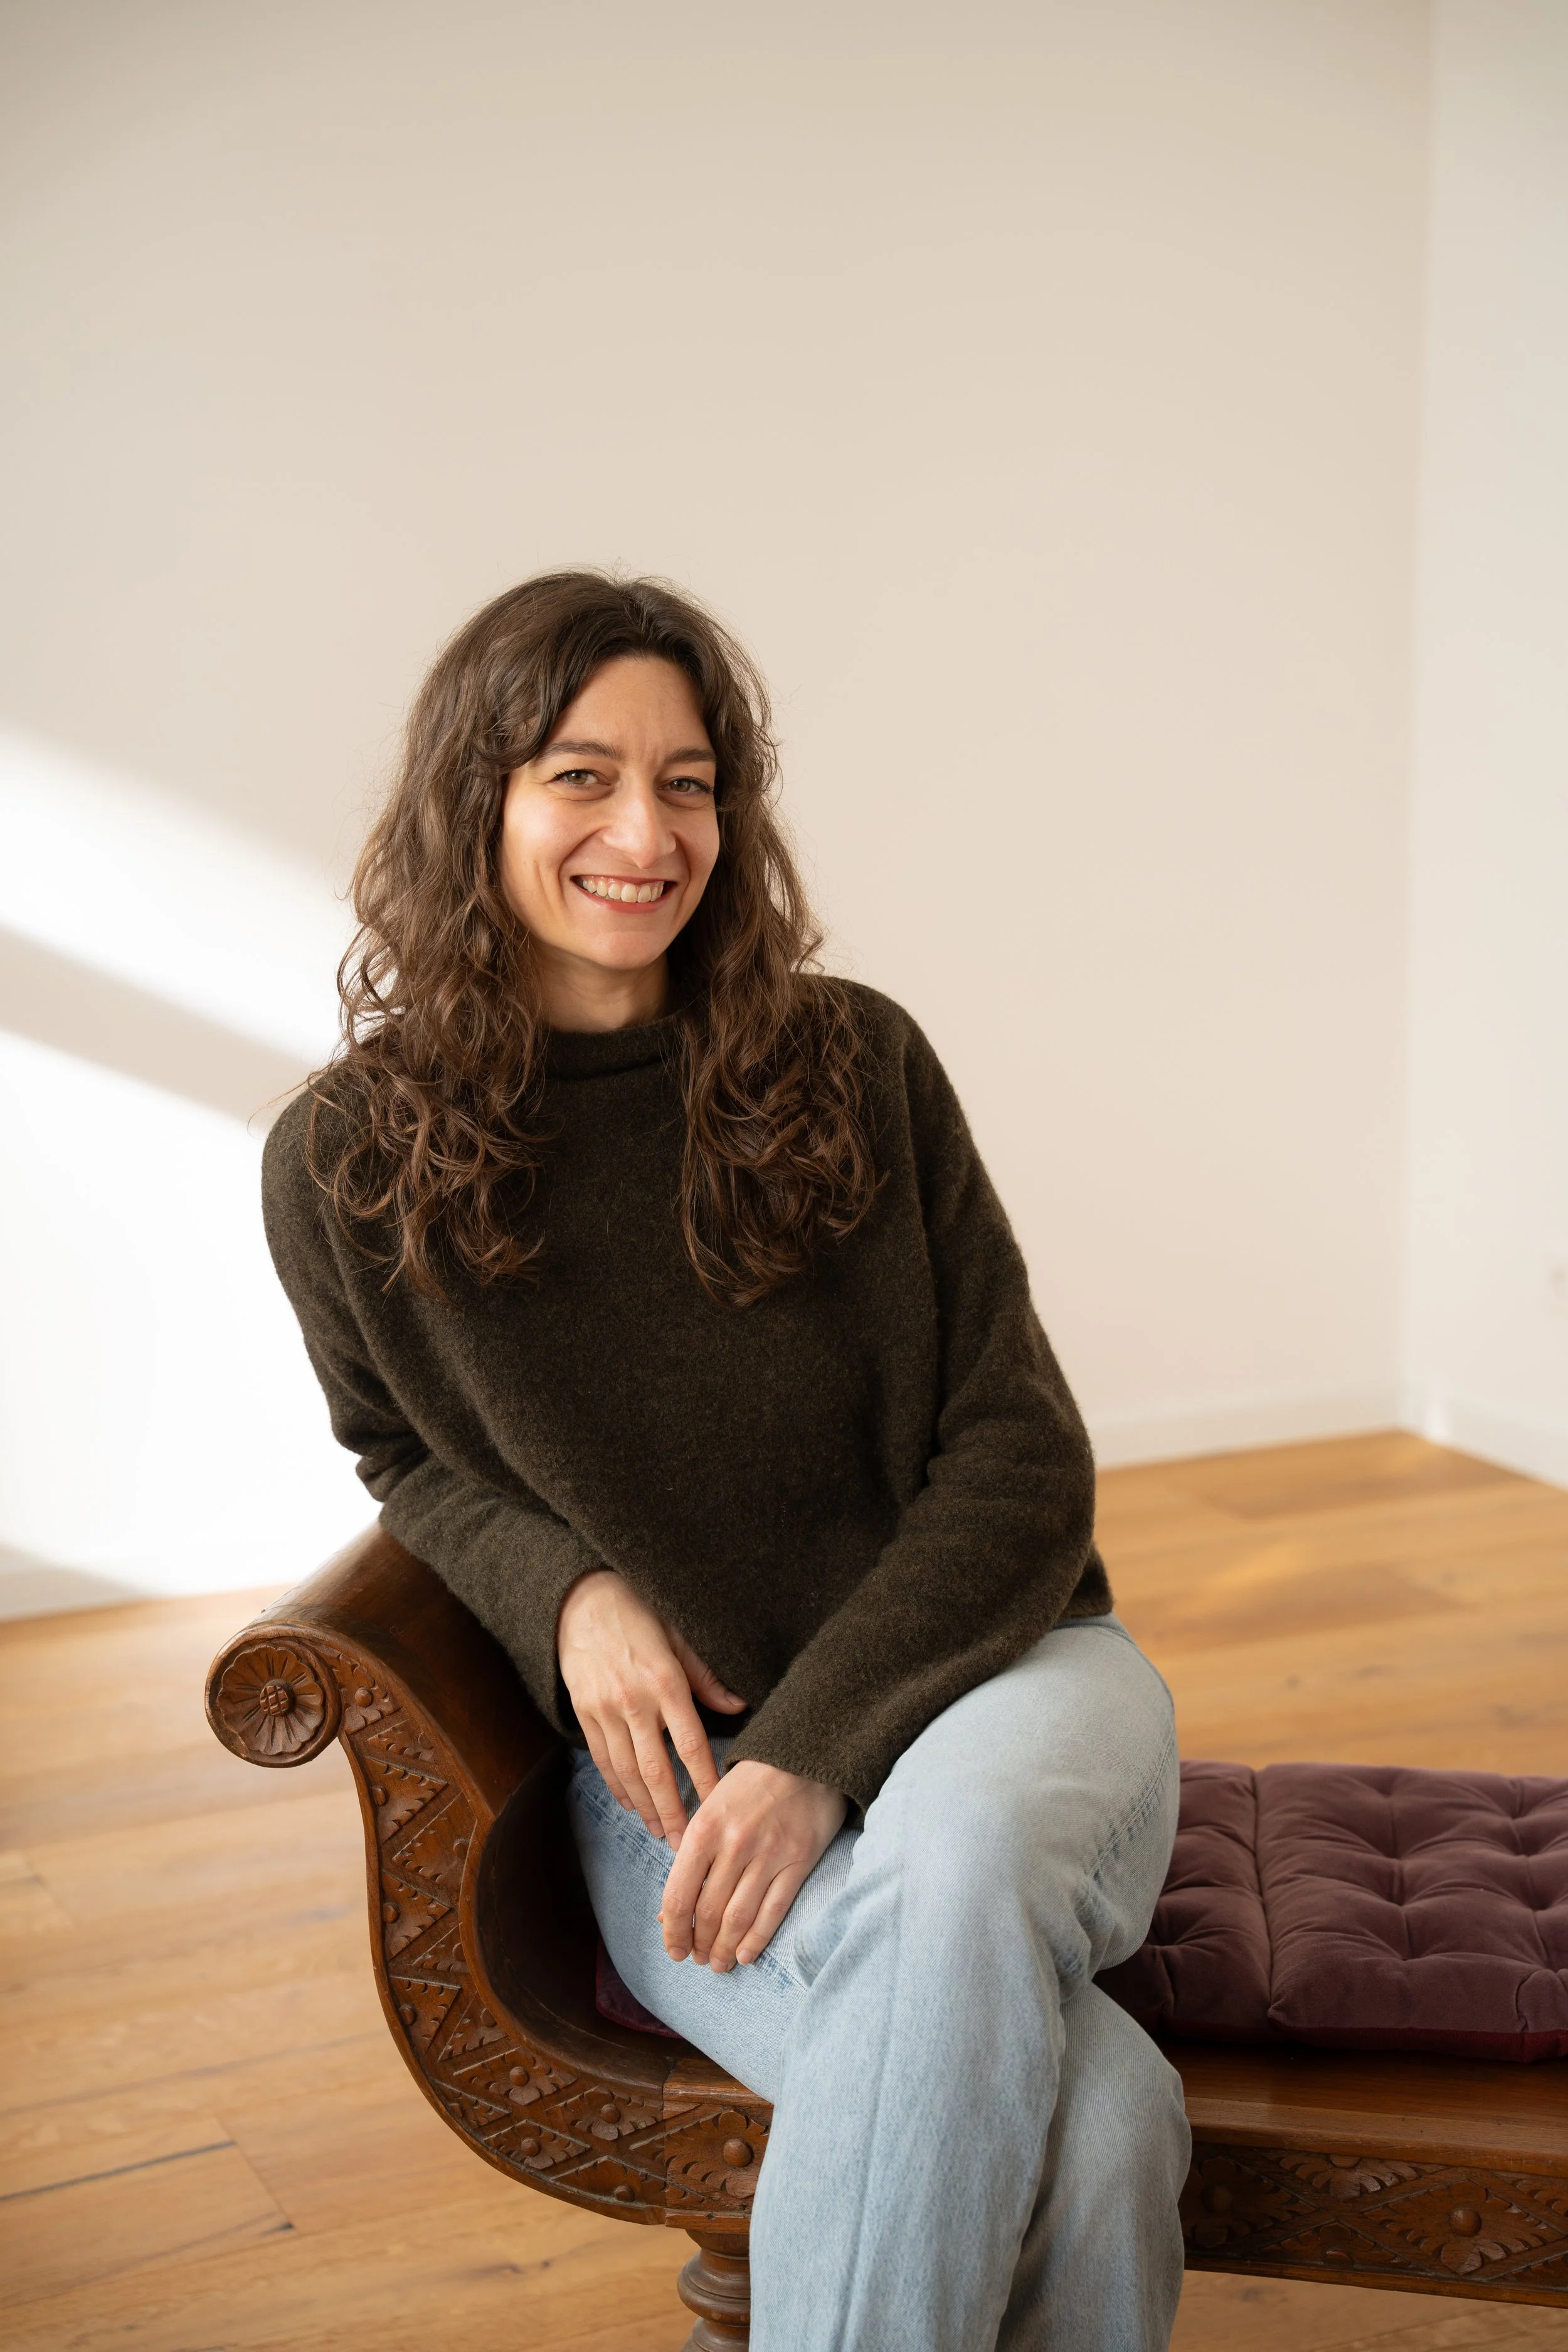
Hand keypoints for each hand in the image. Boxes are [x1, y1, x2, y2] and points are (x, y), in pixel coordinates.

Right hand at [556, 1569, 744, 1844]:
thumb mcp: (680, 1635)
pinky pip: (603, 1759)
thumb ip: (707, 1677)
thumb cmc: (640, 1613)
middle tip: (686, 1844)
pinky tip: (631, 1804)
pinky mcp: (584, 1713)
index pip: (691, 1744)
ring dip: (645, 1807)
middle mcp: (634, 1701)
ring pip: (627, 1772)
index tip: (718, 1808)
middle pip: (656, 1770)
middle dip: (672, 1812)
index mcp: (665, 1682)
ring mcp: (605, 1710)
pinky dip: (617, 1787)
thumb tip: (738, 1708)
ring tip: (661, 1832)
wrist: (581, 1600)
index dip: (705, 1781)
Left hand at [659, 1759, 846, 1972]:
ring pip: (739, 1917)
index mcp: (704, 1829)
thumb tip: (669, 1911)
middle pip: (708, 1912)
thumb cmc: (751, 1784)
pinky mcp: (798, 1861)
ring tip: (718, 1964)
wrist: (804, 1758)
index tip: (673, 1949)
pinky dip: (757, 1939)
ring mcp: (768, 1854)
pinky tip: (745, 1955)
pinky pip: (774, 1911)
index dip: (673, 1931)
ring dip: (724, 1948)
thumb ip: (692, 1856)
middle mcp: (734, 1844)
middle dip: (699, 1944)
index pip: (679, 1895)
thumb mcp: (711, 1808)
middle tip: (698, 1960)